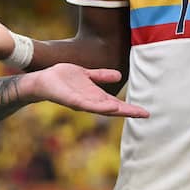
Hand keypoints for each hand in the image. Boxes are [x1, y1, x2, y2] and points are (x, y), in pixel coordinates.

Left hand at [27, 63, 148, 117]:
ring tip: (130, 111)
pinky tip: (109, 107)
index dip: (131, 108)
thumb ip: (101, 76)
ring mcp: (82, 102)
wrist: (44, 80)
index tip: (146, 112)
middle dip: (128, 112)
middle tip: (145, 114)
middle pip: (113, 108)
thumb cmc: (63, 79)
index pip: (117, 103)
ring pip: (102, 108)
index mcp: (95, 96)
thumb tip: (119, 76)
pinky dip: (98, 107)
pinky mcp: (72, 100)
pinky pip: (87, 104)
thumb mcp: (86, 75)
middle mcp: (91, 101)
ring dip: (115, 110)